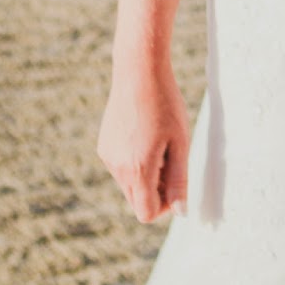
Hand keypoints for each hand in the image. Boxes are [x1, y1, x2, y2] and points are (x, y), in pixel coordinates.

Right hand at [98, 65, 189, 222]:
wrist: (138, 71)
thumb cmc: (165, 103)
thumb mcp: (180, 142)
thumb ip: (180, 180)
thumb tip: (180, 212)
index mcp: (138, 169)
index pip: (146, 213)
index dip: (165, 206)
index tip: (177, 183)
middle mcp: (117, 167)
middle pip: (137, 201)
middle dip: (156, 190)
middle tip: (172, 161)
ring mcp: (108, 156)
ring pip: (129, 184)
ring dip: (145, 175)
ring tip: (160, 142)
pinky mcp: (104, 145)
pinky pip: (120, 167)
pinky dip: (134, 161)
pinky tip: (145, 133)